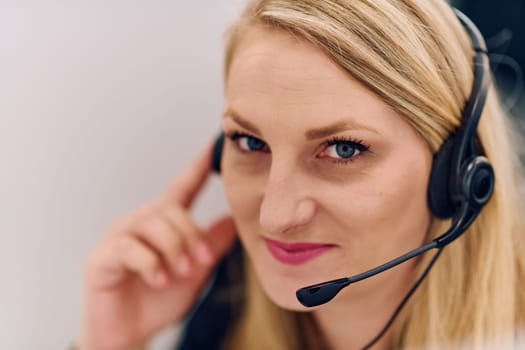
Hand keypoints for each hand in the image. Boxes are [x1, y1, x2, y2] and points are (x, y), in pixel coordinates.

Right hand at [76, 141, 236, 349]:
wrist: (130, 334)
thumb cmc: (159, 299)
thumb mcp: (195, 270)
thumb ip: (212, 245)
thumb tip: (235, 220)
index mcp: (162, 224)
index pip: (182, 188)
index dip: (197, 168)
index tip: (213, 148)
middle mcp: (138, 223)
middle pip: (169, 209)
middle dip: (190, 235)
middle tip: (201, 263)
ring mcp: (118, 239)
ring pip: (150, 224)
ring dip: (172, 248)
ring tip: (181, 272)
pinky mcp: (102, 258)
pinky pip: (129, 248)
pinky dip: (150, 264)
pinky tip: (159, 280)